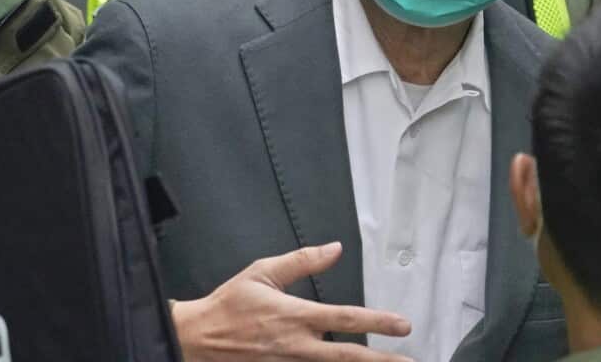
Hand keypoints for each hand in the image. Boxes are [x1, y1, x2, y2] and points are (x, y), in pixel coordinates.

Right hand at [169, 242, 412, 361]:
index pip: (345, 319)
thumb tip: (335, 249)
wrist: (196, 339)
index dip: (378, 322)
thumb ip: (302, 261)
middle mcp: (297, 346)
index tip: (404, 325)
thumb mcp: (263, 273)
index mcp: (295, 316)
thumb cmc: (229, 304)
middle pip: (348, 358)